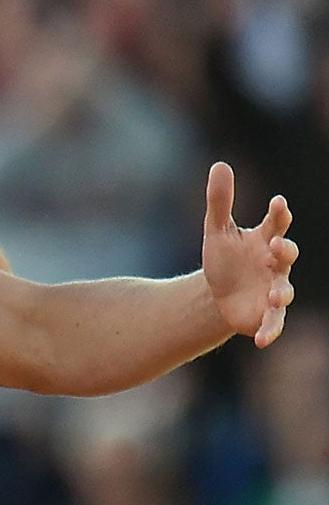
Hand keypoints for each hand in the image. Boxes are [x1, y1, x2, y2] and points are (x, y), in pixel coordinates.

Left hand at [201, 163, 296, 347]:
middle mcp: (275, 264)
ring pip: (285, 290)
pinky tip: (261, 340)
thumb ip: (220, 202)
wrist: (217, 296)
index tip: (278, 203)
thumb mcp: (216, 231)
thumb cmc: (224, 260)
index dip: (279, 214)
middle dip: (285, 250)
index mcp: (265, 240)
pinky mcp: (266, 315)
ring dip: (283, 292)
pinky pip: (273, 323)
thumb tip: (220, 164)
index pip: (277, 223)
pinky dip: (270, 331)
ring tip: (276, 294)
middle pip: (287, 254)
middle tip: (277, 246)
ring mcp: (274, 289)